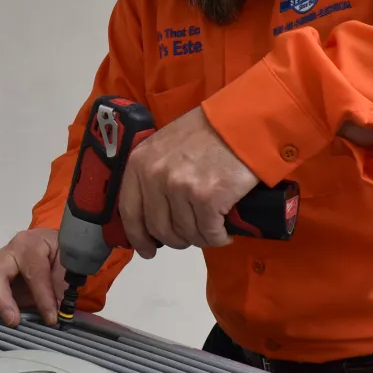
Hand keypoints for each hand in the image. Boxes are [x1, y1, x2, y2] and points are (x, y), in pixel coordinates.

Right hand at [0, 228, 65, 325]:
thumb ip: (67, 286)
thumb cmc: (64, 259)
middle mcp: (9, 254)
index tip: (52, 318)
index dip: (43, 296)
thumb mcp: (71, 268)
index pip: (34, 271)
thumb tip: (61, 314)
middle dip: (1, 298)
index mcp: (32, 245)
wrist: (60, 253)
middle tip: (11, 320)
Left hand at [118, 106, 257, 257]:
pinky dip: (219, 238)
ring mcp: (180, 187)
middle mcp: (155, 175)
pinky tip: (225, 231)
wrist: (244, 122)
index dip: (138, 236)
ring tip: (212, 228)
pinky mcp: (207, 198)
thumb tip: (153, 212)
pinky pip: (209, 234)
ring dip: (200, 237)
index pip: (129, 211)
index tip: (147, 251)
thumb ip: (154, 173)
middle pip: (159, 228)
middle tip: (192, 235)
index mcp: (140, 162)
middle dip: (177, 239)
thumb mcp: (167, 144)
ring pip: (185, 234)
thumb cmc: (209, 131)